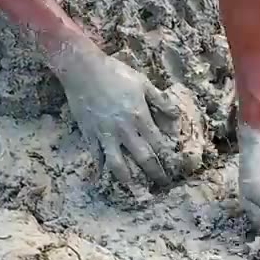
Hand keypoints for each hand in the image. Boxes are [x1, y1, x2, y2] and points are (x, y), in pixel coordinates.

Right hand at [50, 40, 179, 187]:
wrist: (82, 69)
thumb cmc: (115, 73)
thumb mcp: (143, 83)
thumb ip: (160, 101)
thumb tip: (177, 117)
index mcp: (140, 117)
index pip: (159, 145)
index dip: (168, 159)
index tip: (175, 169)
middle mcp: (124, 130)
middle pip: (143, 158)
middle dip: (155, 174)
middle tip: (163, 184)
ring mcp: (105, 134)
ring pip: (118, 164)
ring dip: (128, 179)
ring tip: (135, 190)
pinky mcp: (89, 135)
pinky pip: (95, 157)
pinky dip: (100, 168)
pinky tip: (103, 178)